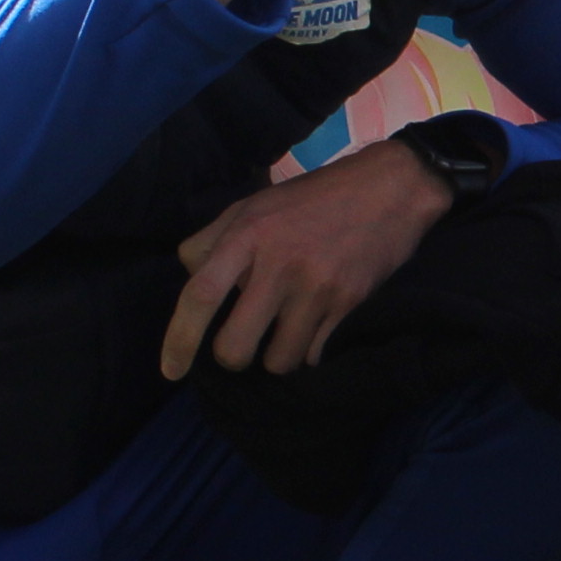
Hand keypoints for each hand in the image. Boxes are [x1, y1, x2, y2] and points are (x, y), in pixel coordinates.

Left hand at [161, 137, 451, 377]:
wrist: (390, 189)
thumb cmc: (313, 197)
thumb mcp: (255, 204)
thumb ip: (214, 238)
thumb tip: (188, 275)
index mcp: (247, 235)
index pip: (200, 295)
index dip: (179, 339)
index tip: (170, 371)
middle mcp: (278, 265)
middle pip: (234, 347)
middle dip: (232, 358)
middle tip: (242, 343)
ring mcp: (316, 288)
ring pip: (278, 361)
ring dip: (275, 357)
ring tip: (283, 333)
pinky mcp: (347, 304)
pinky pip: (314, 355)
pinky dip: (307, 352)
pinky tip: (312, 329)